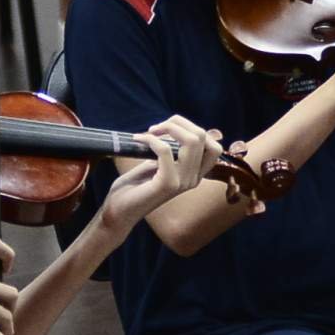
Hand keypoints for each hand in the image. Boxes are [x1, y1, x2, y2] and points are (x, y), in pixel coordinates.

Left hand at [100, 116, 225, 231]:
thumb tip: (177, 128)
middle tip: (156, 127)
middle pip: (201, 137)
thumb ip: (172, 151)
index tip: (171, 128)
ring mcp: (182, 182)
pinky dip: (151, 139)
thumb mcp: (158, 165)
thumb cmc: (135, 187)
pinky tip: (138, 140)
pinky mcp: (166, 184)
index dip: (194, 129)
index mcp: (195, 175)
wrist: (119, 211)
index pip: (214, 147)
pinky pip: (165, 150)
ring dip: (168, 128)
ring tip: (150, 131)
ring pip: (191, 141)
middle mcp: (193, 179)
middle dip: (178, 123)